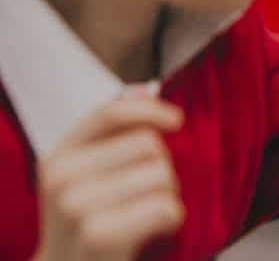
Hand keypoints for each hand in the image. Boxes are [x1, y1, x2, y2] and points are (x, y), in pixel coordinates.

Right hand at [34, 94, 184, 260]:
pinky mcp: (101, 234)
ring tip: (148, 215)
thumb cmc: (88, 226)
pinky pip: (167, 208)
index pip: (111, 114)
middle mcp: (62, 179)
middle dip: (163, 169)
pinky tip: (156, 232)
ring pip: (162, 176)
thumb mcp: (85, 178)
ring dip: (170, 197)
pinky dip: (173, 220)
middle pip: (148, 145)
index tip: (176, 121)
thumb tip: (145, 88)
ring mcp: (78, 207)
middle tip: (148, 196)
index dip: (151, 111)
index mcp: (57, 158)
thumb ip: (112, 137)